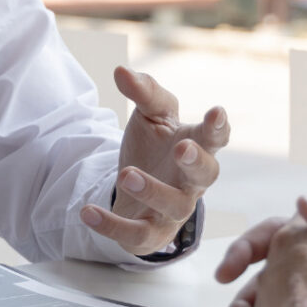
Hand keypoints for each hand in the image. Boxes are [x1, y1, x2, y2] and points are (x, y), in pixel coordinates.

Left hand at [80, 66, 228, 256]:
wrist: (133, 187)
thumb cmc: (153, 145)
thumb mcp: (149, 114)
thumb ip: (142, 92)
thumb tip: (121, 71)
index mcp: (195, 145)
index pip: (214, 136)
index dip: (218, 126)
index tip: (217, 112)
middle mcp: (191, 181)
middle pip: (206, 175)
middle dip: (196, 162)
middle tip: (182, 149)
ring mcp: (174, 210)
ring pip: (174, 206)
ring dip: (152, 191)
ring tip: (126, 174)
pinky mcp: (151, 233)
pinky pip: (135, 235)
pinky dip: (112, 225)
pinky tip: (88, 211)